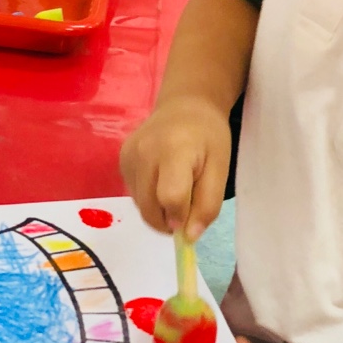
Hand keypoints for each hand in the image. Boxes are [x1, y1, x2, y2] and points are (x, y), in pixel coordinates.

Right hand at [119, 97, 230, 239]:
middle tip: (187, 208)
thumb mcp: (221, 169)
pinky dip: (149, 198)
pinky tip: (162, 180)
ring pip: (140, 206)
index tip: (192, 216)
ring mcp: (128, 156)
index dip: (182, 217)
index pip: (171, 198)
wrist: (184, 106)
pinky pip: (134, 195)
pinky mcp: (121, 161)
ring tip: (176, 188)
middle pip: (150, 208)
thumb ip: (208, 204)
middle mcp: (144, 153)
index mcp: (174, 150)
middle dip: (169, 221)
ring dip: (159, 210)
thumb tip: (189, 237)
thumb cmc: (208, 136)